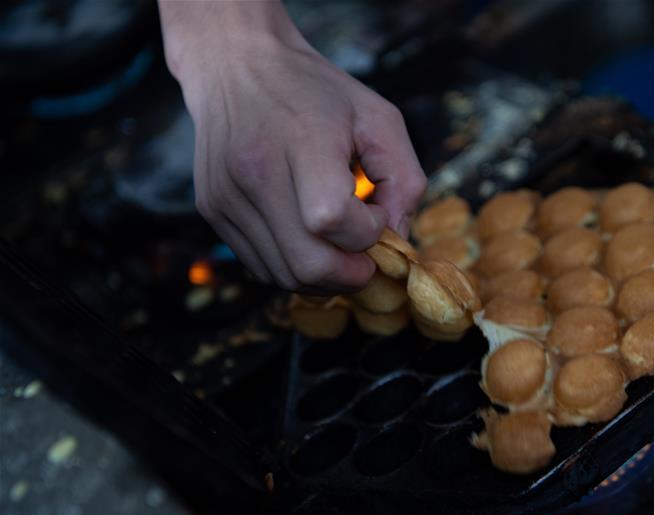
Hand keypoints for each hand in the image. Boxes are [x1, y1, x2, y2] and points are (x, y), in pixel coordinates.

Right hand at [158, 1, 425, 292]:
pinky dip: (293, 267)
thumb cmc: (316, 93)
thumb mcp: (379, 119)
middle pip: (308, 264)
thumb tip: (397, 239)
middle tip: (367, 256)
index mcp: (301, 140)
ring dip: (323, 276)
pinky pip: (262, 266)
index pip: (333, 219)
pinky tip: (308, 240)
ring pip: (284, 276)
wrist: (236, 64)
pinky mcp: (212, 211)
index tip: (374, 213)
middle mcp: (255, 172)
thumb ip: (404, 180)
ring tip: (338, 247)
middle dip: (351, 274)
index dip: (366, 233)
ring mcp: (227, 196)